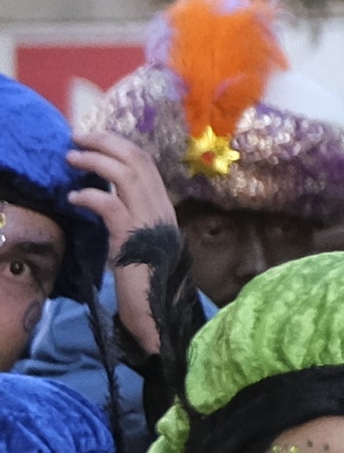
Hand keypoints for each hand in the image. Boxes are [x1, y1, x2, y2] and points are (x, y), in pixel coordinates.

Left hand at [68, 129, 169, 355]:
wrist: (159, 315)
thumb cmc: (147, 283)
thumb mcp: (140, 243)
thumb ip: (131, 219)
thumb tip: (108, 199)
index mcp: (164, 208)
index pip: (146, 164)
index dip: (119, 146)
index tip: (94, 141)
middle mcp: (161, 209)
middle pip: (138, 160)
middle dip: (106, 142)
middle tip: (78, 137)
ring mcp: (150, 221)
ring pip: (127, 174)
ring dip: (96, 161)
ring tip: (71, 158)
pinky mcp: (132, 237)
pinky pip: (110, 204)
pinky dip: (90, 196)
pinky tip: (74, 198)